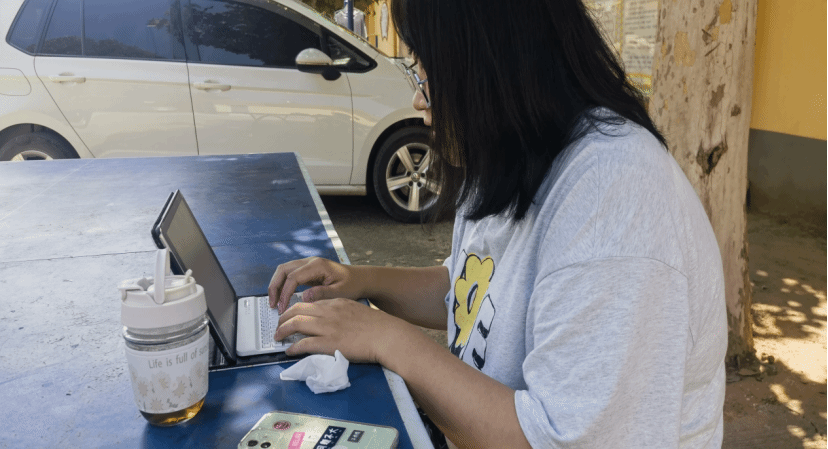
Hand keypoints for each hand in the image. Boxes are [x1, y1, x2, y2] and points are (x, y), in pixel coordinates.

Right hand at [268, 257, 362, 312]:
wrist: (360, 279)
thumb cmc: (353, 285)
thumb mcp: (341, 292)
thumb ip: (323, 294)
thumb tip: (304, 297)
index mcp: (318, 265)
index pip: (293, 277)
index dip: (285, 293)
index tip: (283, 308)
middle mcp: (310, 262)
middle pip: (283, 270)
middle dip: (275, 287)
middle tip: (273, 304)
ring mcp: (308, 265)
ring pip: (284, 271)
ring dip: (277, 285)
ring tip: (275, 302)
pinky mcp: (308, 271)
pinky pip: (290, 275)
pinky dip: (283, 285)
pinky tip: (283, 298)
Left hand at [273, 298, 408, 363]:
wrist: (387, 335)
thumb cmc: (377, 326)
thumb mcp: (356, 310)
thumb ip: (341, 312)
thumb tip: (331, 321)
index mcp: (336, 303)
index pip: (308, 303)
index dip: (295, 310)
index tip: (290, 316)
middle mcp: (328, 312)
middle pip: (297, 310)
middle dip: (283, 318)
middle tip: (278, 326)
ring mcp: (328, 327)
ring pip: (296, 324)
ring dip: (283, 331)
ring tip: (278, 337)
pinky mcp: (329, 343)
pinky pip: (304, 344)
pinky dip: (293, 347)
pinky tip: (289, 350)